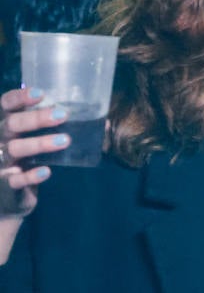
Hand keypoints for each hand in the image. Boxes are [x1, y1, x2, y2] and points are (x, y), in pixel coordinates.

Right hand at [0, 88, 68, 219]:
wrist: (8, 199)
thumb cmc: (27, 160)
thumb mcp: (35, 141)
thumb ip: (60, 130)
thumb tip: (105, 124)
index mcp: (5, 125)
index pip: (6, 105)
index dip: (19, 98)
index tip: (41, 93)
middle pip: (11, 124)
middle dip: (36, 118)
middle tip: (62, 115)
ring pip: (15, 149)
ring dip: (40, 143)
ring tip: (65, 140)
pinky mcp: (4, 185)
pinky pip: (14, 180)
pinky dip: (30, 176)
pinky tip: (46, 171)